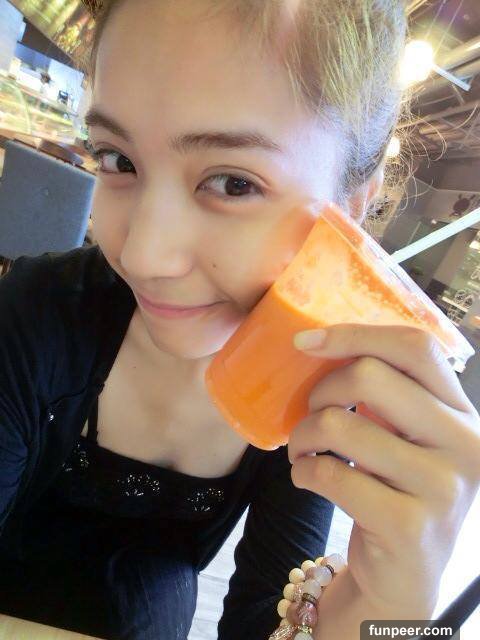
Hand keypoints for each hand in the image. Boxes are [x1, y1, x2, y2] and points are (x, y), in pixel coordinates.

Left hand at [288, 323, 479, 620]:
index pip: (415, 347)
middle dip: (319, 393)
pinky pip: (332, 476)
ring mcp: (443, 487)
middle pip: (370, 377)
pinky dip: (304, 472)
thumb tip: (319, 344)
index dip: (355, 334)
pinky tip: (307, 478)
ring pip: (341, 426)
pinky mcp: (411, 527)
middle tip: (310, 416)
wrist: (404, 575)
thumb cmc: (394, 489)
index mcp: (461, 411)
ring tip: (302, 451)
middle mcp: (465, 443)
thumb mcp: (403, 435)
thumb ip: (383, 393)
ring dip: (303, 437)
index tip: (304, 341)